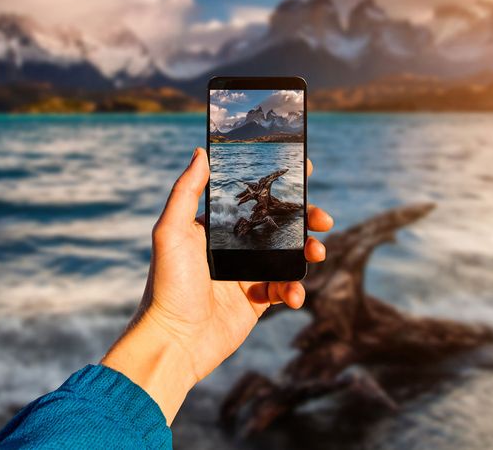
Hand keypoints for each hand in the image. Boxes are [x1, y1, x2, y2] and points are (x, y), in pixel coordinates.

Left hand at [102, 147, 332, 423]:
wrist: (175, 340)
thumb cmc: (168, 284)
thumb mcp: (171, 231)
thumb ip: (186, 191)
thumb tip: (200, 152)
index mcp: (217, 227)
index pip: (254, 198)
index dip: (280, 185)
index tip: (305, 169)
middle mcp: (234, 247)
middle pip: (280, 225)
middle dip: (306, 218)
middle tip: (323, 219)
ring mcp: (247, 274)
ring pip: (289, 255)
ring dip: (308, 251)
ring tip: (317, 253)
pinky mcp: (257, 302)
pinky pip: (285, 289)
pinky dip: (295, 289)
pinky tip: (292, 294)